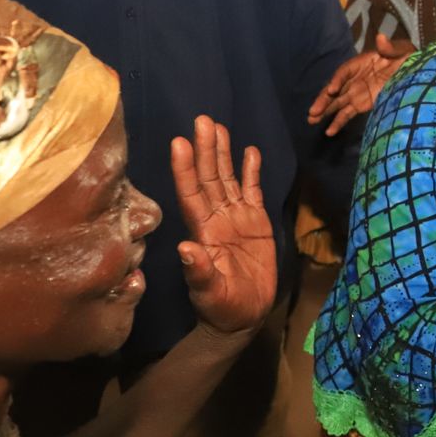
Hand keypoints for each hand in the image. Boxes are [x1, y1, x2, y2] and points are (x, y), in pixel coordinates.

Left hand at [171, 116, 276, 336]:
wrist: (244, 316)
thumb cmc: (221, 308)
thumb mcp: (209, 293)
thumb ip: (200, 271)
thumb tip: (187, 248)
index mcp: (203, 232)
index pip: (191, 194)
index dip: (185, 169)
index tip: (179, 143)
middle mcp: (216, 219)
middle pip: (209, 178)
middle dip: (205, 149)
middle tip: (201, 121)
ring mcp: (236, 218)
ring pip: (227, 179)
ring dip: (222, 153)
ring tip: (218, 127)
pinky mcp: (256, 222)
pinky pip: (252, 191)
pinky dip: (251, 171)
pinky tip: (250, 151)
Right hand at [307, 33, 414, 135]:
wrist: (415, 71)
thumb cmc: (407, 57)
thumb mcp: (402, 49)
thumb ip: (390, 47)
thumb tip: (381, 38)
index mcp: (360, 63)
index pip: (344, 72)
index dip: (337, 80)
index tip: (331, 90)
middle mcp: (354, 79)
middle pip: (335, 90)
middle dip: (323, 100)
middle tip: (312, 112)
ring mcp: (356, 93)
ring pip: (337, 103)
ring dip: (325, 112)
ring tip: (311, 121)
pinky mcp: (362, 105)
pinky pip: (347, 113)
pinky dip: (338, 122)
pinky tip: (329, 132)